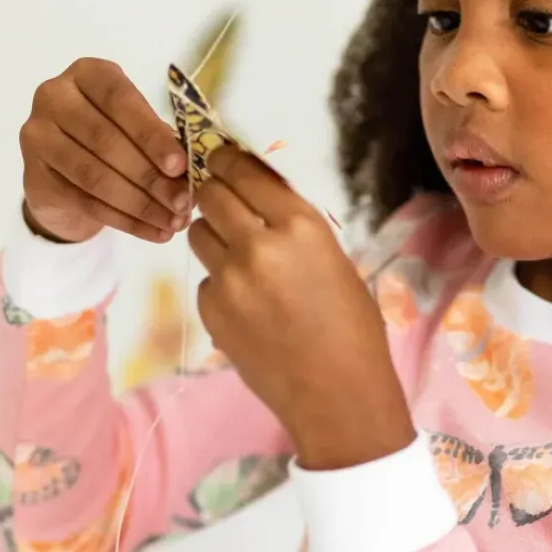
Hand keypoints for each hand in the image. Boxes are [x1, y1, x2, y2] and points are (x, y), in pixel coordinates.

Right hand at [20, 58, 190, 243]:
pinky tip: (155, 232)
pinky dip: (126, 221)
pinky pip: (85, 202)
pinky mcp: (34, 174)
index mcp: (89, 74)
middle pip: (106, 141)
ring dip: (141, 204)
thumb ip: (163, 143)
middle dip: (152, 176)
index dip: (152, 135)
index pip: (120, 100)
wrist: (65, 173)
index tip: (181, 166)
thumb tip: (194, 174)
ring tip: (174, 222)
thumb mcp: (139, 130)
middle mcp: (55, 96)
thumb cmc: (116, 140)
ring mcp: (38, 135)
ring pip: (95, 176)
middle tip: (184, 203)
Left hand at [189, 145, 415, 469]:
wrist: (337, 394)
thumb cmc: (353, 328)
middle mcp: (259, 244)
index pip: (245, 171)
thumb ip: (295, 228)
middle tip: (221, 199)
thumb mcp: (335, 261)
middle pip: (211, 194)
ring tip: (239, 258)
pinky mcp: (211, 310)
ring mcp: (229, 279)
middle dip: (213, 192)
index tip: (220, 157)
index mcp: (300, 226)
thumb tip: (258, 201)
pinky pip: (204, 279)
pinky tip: (248, 306)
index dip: (227, 160)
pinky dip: (219, 283)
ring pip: (197, 233)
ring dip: (212, 235)